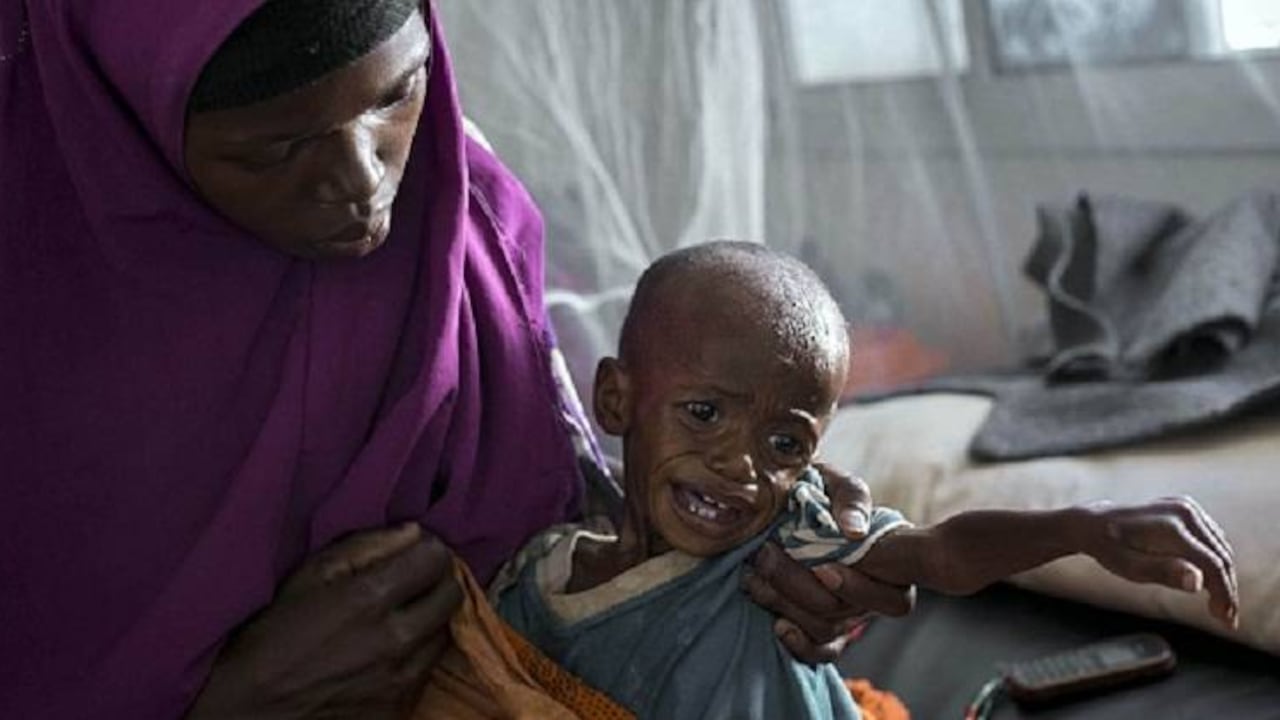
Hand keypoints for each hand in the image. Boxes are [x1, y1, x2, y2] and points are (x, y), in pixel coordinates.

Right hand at [186, 523, 461, 719]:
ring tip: (401, 616)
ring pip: (445, 632)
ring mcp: (401, 678)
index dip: (427, 549)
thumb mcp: (307, 577)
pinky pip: (429, 669)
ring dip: (430, 618)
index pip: (436, 559)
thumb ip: (366, 547)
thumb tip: (414, 532)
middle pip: (452, 595)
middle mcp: (395, 639)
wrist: (250, 712)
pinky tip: (390, 649)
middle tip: (416, 581)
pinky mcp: (400, 707)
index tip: (415, 552)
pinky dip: (418, 653)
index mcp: (369, 598)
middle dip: (438, 580)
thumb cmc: (270, 637)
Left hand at [744, 464, 914, 663]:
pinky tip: (778, 625)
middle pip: (846, 612)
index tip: (822, 568)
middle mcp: (874, 595)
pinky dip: (799, 644)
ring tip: (756, 577)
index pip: (891, 597)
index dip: (857, 588)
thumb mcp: (836, 481)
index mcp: (891, 563)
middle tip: (767, 554)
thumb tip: (854, 530)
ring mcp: (850, 613)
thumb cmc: (820, 490)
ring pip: (826, 628)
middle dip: (800, 586)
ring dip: (786, 604)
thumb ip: (850, 497)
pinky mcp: (824, 625)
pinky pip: (820, 650)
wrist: (789, 499)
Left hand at [1083, 496, 1238, 628]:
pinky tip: (1210, 581)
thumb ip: (1162, 572)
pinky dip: (1215, 560)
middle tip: (1227, 618)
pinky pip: (1211, 539)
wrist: (1093, 523)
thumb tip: (1197, 581)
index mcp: (1171, 526)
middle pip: (1220, 556)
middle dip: (1226, 589)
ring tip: (1220, 605)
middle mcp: (1184, 511)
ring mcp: (1186, 507)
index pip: (1211, 564)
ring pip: (1220, 548)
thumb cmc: (1109, 549)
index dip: (1223, 594)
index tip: (1225, 619)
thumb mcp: (1128, 566)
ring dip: (1224, 577)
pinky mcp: (1186, 509)